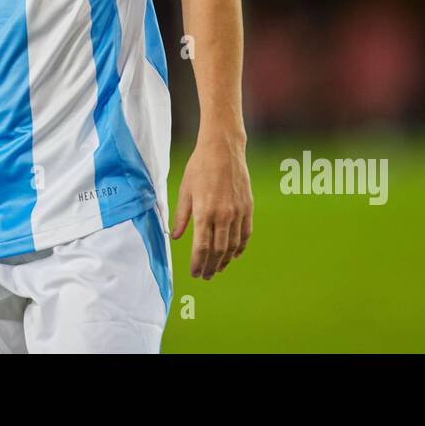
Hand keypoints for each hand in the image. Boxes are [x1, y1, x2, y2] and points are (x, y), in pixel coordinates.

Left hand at [171, 133, 251, 279]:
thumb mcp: (185, 190)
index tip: (194, 273)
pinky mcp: (248, 207)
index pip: (201, 248)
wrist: (223, 148)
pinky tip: (235, 255)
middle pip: (218, 251)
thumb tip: (176, 237)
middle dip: (211, 267)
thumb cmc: (199, 167)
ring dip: (225, 261)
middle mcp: (223, 215)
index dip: (198, 263)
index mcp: (204, 212)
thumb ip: (181, 216)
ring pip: (233, 246)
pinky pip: (245, 234)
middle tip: (205, 276)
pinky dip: (240, 247)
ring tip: (218, 269)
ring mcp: (237, 212)